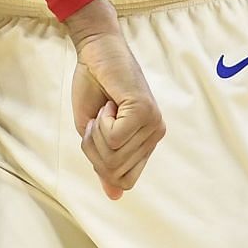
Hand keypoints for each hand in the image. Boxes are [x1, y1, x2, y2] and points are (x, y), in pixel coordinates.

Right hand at [65, 0, 165, 198]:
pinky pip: (115, 138)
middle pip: (115, 172)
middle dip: (94, 148)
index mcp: (144, 142)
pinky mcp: (145, 112)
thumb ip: (105, 162)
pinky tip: (110, 102)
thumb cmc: (93, 87)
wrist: (95, 51)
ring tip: (104, 109)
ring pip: (113, 156)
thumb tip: (114, 196)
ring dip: (96, 133)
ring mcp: (153, 124)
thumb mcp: (93, 132)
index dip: (100, 164)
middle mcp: (154, 135)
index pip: (125, 181)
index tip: (95, 135)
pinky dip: (102, 122)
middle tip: (97, 118)